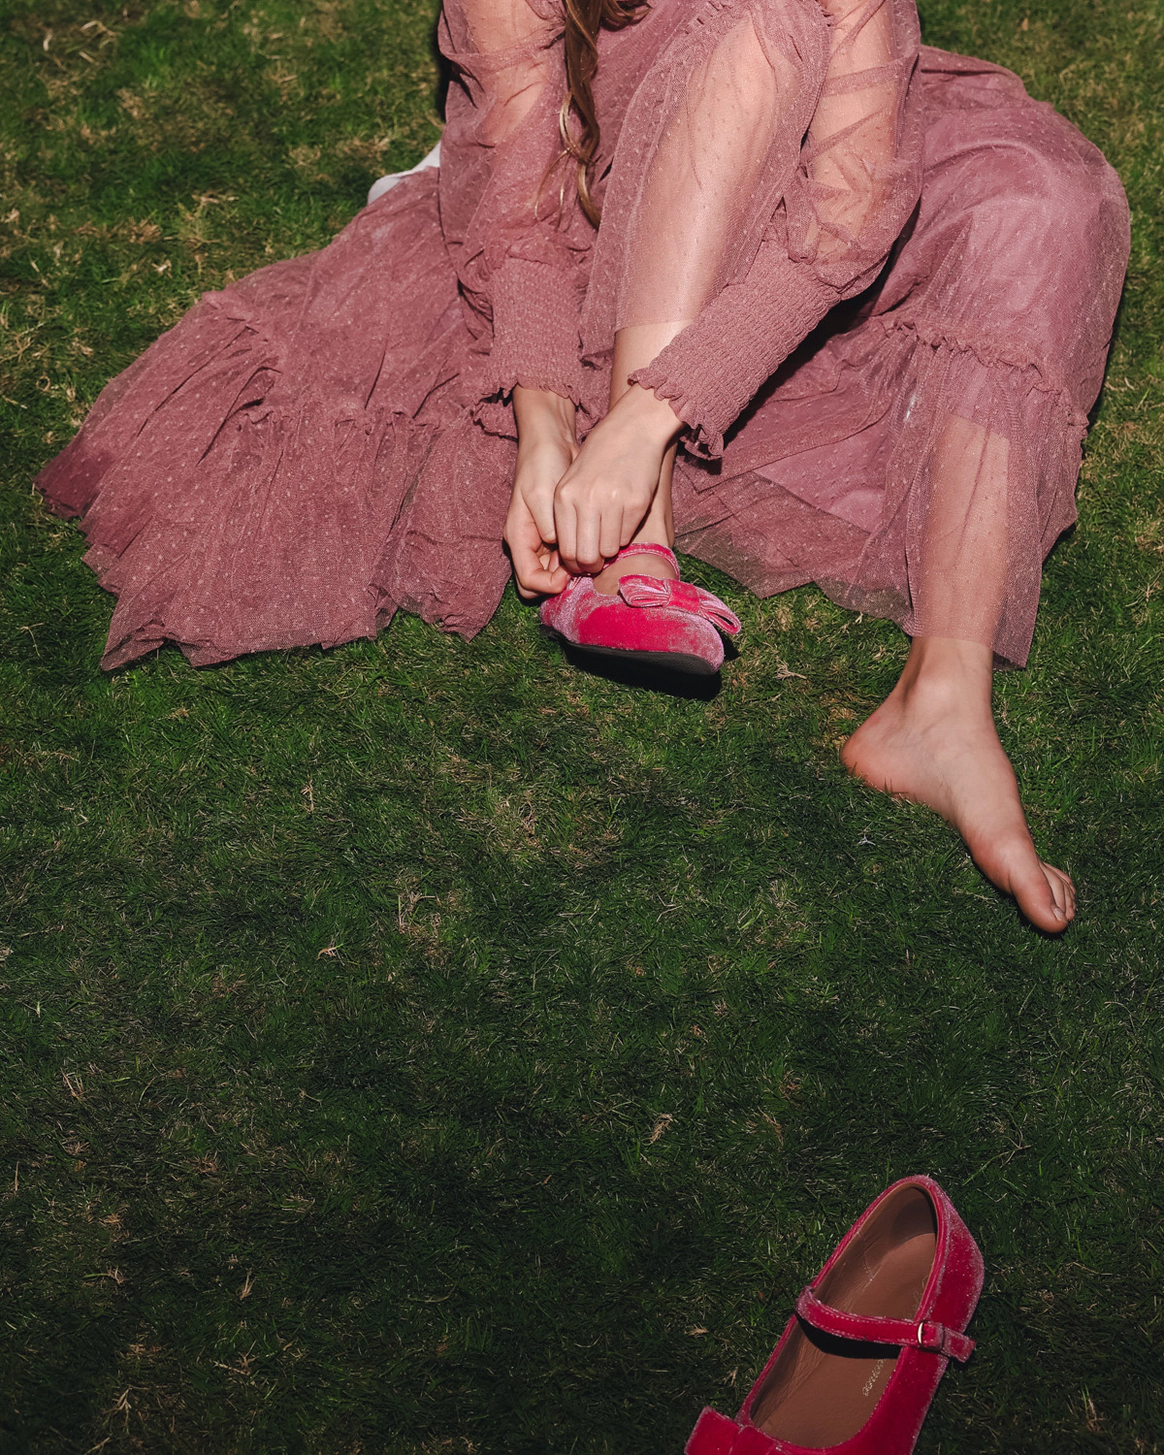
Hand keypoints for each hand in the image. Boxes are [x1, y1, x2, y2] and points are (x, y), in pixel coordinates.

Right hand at [505, 388, 576, 599]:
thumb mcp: (542, 495)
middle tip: (583, 569)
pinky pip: (566, 556)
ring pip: (555, 573)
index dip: (549, 585)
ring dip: (572, 571)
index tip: (570, 574)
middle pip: (539, 584)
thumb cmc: (542, 465)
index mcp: (518, 537)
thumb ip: (549, 526)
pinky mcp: (559, 532)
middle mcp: (528, 543)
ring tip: (592, 557)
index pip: (528, 581)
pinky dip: (579, 556)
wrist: (551, 443)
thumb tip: (559, 549)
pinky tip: (594, 547)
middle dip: (560, 583)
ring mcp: (543, 539)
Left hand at [552, 384, 681, 574]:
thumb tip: (571, 555)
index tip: (582, 562)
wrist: (632, 429)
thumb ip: (568, 514)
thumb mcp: (572, 480)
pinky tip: (624, 519)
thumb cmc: (600, 456)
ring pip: (609, 550)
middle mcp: (586, 501)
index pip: (566, 550)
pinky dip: (624, 535)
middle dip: (592, 564)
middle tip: (598, 560)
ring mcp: (612, 503)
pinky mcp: (636, 503)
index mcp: (565, 496)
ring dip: (610, 549)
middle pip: (586, 556)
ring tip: (610, 534)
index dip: (575, 563)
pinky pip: (627, 536)